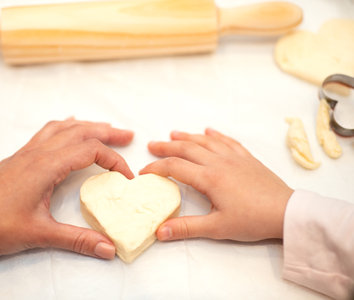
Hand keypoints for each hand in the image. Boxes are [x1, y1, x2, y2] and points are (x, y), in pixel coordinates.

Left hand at [0, 119, 133, 258]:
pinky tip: (68, 127)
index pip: (89, 151)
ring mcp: (26, 152)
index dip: (113, 161)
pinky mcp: (19, 157)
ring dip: (86, 125)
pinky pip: (46, 132)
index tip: (126, 177)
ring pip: (62, 128)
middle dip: (106, 132)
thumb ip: (77, 239)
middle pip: (79, 131)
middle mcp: (37, 153)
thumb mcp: (40, 234)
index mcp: (45, 166)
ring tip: (105, 128)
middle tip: (128, 135)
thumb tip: (108, 248)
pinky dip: (64, 127)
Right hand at [140, 128, 292, 241]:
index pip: (175, 167)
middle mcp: (219, 162)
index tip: (144, 172)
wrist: (286, 212)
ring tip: (173, 134)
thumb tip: (159, 232)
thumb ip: (186, 228)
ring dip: (187, 136)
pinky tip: (209, 131)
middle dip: (167, 146)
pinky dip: (215, 135)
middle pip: (187, 148)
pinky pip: (227, 141)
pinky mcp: (247, 158)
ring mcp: (234, 157)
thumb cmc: (252, 220)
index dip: (156, 168)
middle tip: (152, 145)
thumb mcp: (217, 228)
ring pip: (205, 141)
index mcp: (209, 178)